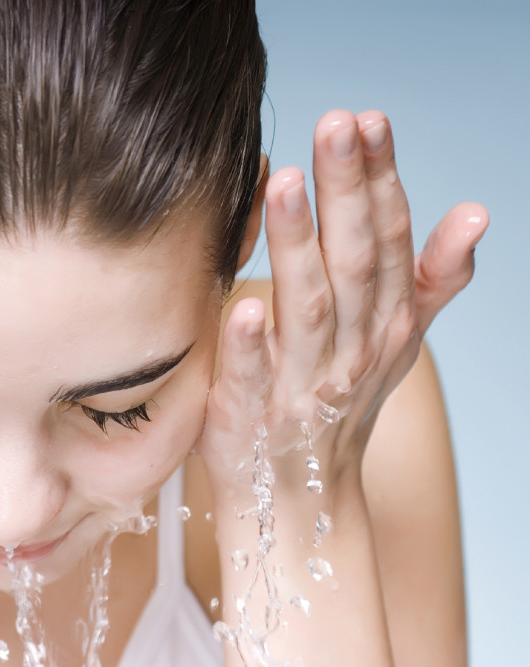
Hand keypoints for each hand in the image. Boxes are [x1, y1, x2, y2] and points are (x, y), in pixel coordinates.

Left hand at [196, 110, 485, 666]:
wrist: (300, 493)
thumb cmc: (340, 401)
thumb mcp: (398, 340)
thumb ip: (431, 278)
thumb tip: (478, 211)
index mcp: (383, 321)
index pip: (387, 239)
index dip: (379, 179)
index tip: (366, 120)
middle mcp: (352, 349)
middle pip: (354, 261)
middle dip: (346, 191)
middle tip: (334, 125)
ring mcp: (304, 385)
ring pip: (308, 308)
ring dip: (298, 246)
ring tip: (284, 184)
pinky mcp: (252, 416)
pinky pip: (253, 380)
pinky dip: (250, 347)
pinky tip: (241, 306)